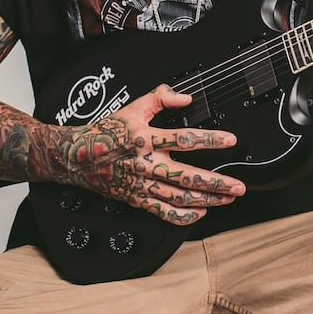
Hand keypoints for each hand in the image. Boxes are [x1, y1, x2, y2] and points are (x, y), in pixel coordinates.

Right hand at [50, 85, 244, 225]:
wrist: (75, 156)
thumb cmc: (105, 132)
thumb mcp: (132, 108)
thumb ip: (161, 98)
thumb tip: (185, 97)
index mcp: (145, 139)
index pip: (183, 139)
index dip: (209, 139)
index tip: (229, 140)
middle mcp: (145, 164)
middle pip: (186, 176)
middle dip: (216, 183)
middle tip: (237, 186)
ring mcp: (141, 184)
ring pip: (179, 197)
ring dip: (206, 200)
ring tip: (227, 198)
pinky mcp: (136, 199)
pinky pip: (162, 212)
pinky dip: (182, 216)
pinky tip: (199, 213)